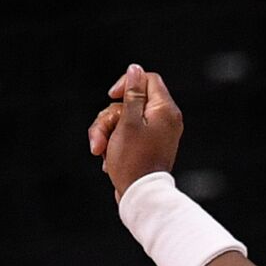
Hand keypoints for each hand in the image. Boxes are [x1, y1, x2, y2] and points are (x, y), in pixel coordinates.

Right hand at [86, 64, 183, 201]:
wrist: (140, 196)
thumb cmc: (133, 161)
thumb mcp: (127, 122)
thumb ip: (132, 94)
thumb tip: (135, 68)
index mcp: (165, 110)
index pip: (147, 79)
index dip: (127, 83)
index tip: (112, 95)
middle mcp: (164, 119)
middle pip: (129, 102)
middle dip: (109, 118)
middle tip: (101, 138)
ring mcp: (156, 133)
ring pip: (122, 119)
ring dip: (106, 133)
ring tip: (100, 151)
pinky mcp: (146, 145)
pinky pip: (126, 134)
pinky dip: (114, 143)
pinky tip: (108, 159)